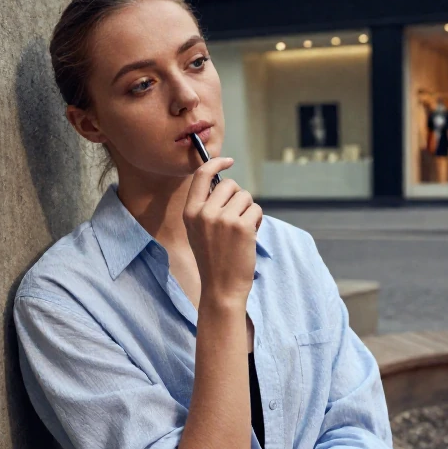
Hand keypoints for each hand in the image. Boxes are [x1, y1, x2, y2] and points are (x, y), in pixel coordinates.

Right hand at [183, 157, 262, 302]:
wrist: (221, 287)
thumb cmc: (213, 259)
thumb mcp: (198, 231)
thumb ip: (206, 207)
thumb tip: (226, 184)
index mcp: (190, 212)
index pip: (202, 175)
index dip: (216, 163)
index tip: (228, 161)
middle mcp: (204, 213)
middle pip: (230, 185)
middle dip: (238, 197)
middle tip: (236, 218)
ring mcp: (223, 219)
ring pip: (246, 197)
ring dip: (248, 210)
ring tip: (241, 231)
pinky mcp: (242, 226)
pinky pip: (256, 209)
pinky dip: (257, 220)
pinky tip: (249, 237)